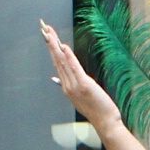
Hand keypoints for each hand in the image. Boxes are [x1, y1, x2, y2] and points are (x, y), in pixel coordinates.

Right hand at [39, 21, 124, 135]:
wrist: (105, 122)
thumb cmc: (95, 109)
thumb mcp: (78, 97)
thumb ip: (68, 85)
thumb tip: (55, 78)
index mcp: (65, 86)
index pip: (57, 63)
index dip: (51, 48)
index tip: (47, 36)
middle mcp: (67, 84)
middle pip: (57, 59)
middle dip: (50, 42)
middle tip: (44, 27)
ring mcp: (74, 85)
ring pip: (62, 61)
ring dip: (55, 45)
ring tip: (49, 32)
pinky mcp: (84, 85)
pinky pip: (75, 68)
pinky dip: (69, 56)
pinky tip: (64, 46)